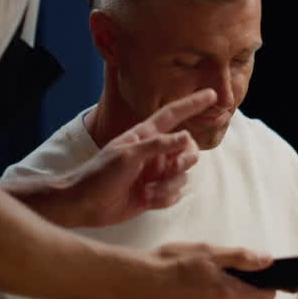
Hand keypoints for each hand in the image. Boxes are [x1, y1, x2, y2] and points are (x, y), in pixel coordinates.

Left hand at [58, 90, 216, 227]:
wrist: (85, 205)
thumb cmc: (100, 174)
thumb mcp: (127, 155)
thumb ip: (158, 145)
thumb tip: (186, 136)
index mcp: (145, 135)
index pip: (173, 115)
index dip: (192, 104)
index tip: (212, 93)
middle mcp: (155, 152)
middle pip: (188, 149)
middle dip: (184, 162)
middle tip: (170, 169)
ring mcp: (156, 173)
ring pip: (183, 176)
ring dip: (168, 186)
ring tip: (147, 191)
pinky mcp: (157, 193)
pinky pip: (177, 194)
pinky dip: (165, 199)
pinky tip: (147, 201)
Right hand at [129, 243, 275, 298]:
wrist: (135, 281)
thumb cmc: (170, 262)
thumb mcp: (208, 252)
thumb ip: (241, 258)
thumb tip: (267, 261)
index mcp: (226, 292)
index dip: (265, 292)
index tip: (265, 288)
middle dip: (231, 296)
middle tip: (213, 280)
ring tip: (191, 288)